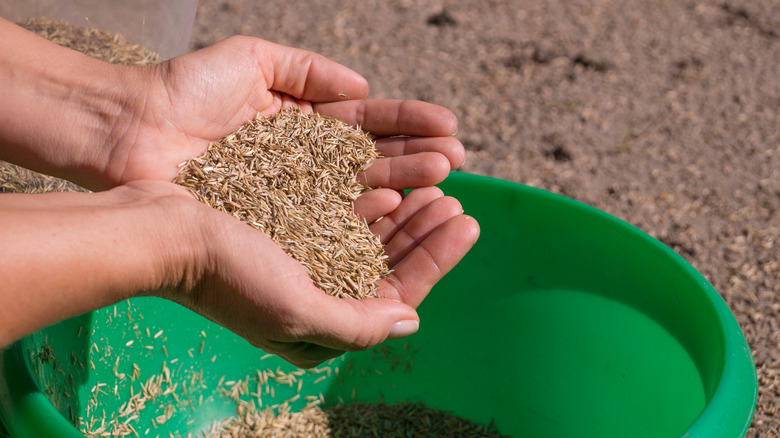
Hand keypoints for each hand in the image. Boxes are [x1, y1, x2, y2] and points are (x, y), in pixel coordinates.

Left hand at [106, 36, 463, 190]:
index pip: (366, 121)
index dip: (408, 122)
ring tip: (442, 177)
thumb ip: (308, 70)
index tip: (448, 125)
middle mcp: (304, 161)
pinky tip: (395, 203)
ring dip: (402, 182)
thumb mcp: (251, 58)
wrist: (130, 129)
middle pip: (371, 156)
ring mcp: (292, 193)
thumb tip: (363, 88)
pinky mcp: (274, 220)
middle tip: (458, 158)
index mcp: (302, 121)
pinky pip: (325, 214)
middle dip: (416, 156)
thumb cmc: (184, 89)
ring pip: (357, 187)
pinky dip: (360, 209)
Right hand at [170, 185, 478, 367]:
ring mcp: (303, 261)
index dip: (436, 259)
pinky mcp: (288, 229)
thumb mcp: (298, 312)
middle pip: (388, 263)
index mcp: (322, 324)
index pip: (398, 294)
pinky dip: (369, 199)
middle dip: (426, 231)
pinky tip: (390, 183)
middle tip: (455, 196)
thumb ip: (358, 325)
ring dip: (405, 210)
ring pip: (370, 237)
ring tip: (435, 181)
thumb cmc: (227, 275)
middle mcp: (317, 295)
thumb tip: (410, 321)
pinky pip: (342, 215)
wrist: (162, 232)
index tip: (466, 222)